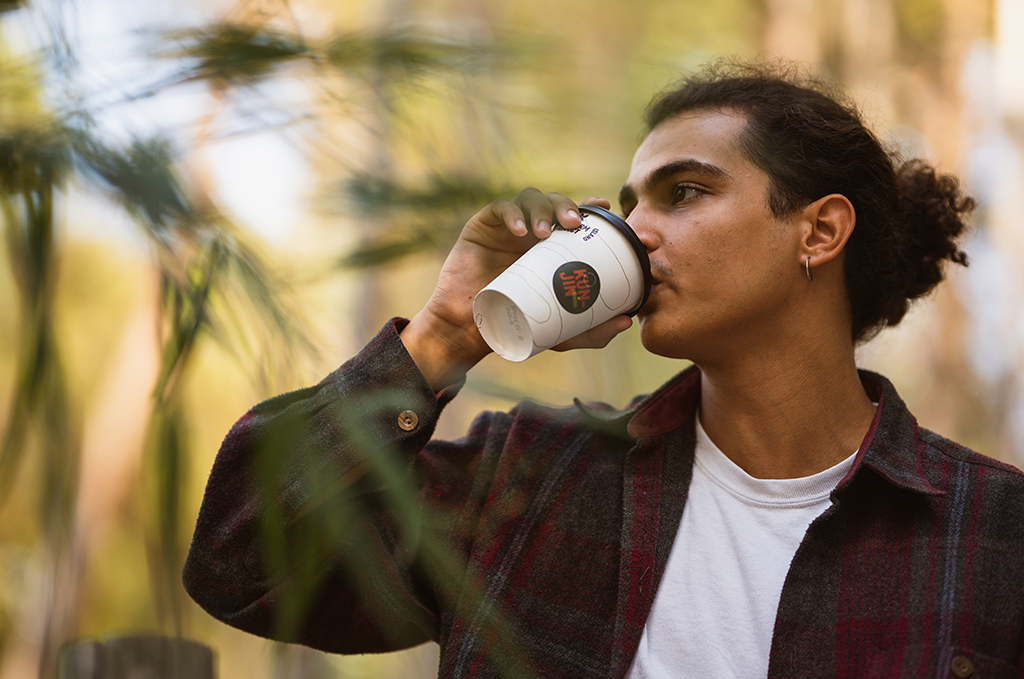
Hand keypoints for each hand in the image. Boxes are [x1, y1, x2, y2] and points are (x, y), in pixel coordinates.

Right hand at [402, 190, 614, 389]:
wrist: (472, 330)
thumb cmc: (517, 326)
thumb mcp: (561, 334)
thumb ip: (591, 330)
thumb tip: (627, 320)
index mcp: (560, 248)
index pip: (586, 223)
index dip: (607, 218)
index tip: (623, 222)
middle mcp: (538, 233)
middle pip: (561, 204)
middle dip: (573, 206)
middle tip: (577, 224)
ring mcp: (512, 227)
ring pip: (533, 198)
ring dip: (543, 208)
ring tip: (544, 231)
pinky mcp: (485, 225)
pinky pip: (501, 207)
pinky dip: (512, 213)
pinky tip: (520, 231)